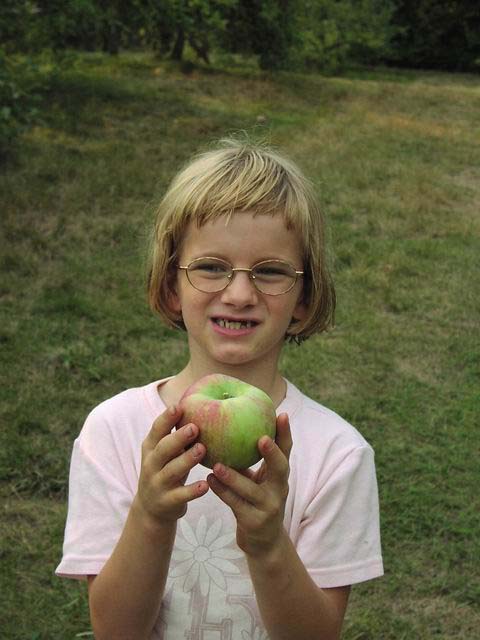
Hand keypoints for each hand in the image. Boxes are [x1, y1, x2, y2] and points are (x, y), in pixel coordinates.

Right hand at [134, 405, 208, 527]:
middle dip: (178, 438)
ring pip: (171, 471)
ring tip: (202, 449)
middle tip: (195, 427)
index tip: (179, 406)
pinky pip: (180, 496)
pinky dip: (192, 491)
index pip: (156, 430)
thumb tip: (197, 403)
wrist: (151, 508)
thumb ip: (175, 433)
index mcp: (151, 448)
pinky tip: (205, 485)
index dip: (166, 418)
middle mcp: (151, 464)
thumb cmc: (165, 469)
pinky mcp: (166, 502)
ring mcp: (157, 484)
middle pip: (163, 449)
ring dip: (186, 460)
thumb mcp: (165, 452)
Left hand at [207, 412, 291, 556]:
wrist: (264, 543)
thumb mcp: (259, 481)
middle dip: (272, 453)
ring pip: (251, 490)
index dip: (285, 434)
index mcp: (280, 476)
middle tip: (261, 438)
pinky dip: (222, 492)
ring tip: (216, 464)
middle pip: (280, 469)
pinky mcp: (254, 522)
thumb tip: (230, 427)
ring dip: (233, 477)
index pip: (286, 452)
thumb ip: (249, 461)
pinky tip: (209, 480)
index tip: (281, 414)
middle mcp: (279, 490)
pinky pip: (236, 504)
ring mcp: (268, 507)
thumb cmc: (257, 502)